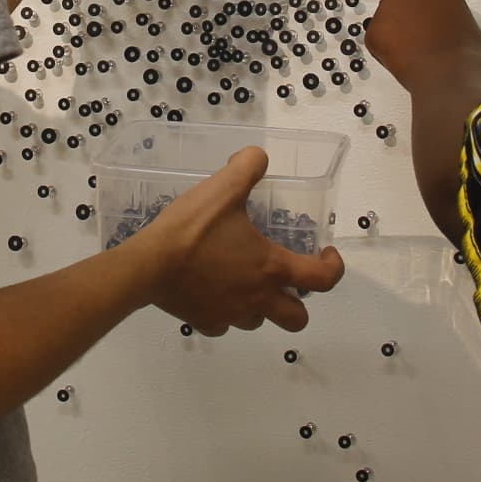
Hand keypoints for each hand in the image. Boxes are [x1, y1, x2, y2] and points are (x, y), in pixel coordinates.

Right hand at [131, 147, 348, 335]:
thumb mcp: (223, 187)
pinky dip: (224, 313)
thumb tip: (259, 157)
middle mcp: (257, 298)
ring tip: (246, 284)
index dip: (333, 268)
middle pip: (296, 318)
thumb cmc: (192, 230)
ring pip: (259, 322)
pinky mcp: (204, 322)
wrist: (148, 266)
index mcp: (271, 267)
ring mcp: (230, 315)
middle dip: (298, 303)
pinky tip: (213, 294)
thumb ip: (247, 166)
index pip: (322, 280)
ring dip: (260, 306)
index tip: (325, 254)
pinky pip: (223, 325)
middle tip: (287, 282)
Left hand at [363, 0, 480, 90]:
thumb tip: (445, 31)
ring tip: (414, 55)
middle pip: (406, 3)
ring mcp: (388, 7)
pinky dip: (385, 53)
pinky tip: (403, 62)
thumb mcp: (469, 25)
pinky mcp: (373, 29)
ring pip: (389, 21)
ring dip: (397, 35)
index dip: (431, 15)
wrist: (448, 74)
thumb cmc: (465, 53)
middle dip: (410, 21)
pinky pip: (376, 41)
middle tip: (422, 42)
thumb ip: (451, 18)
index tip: (435, 28)